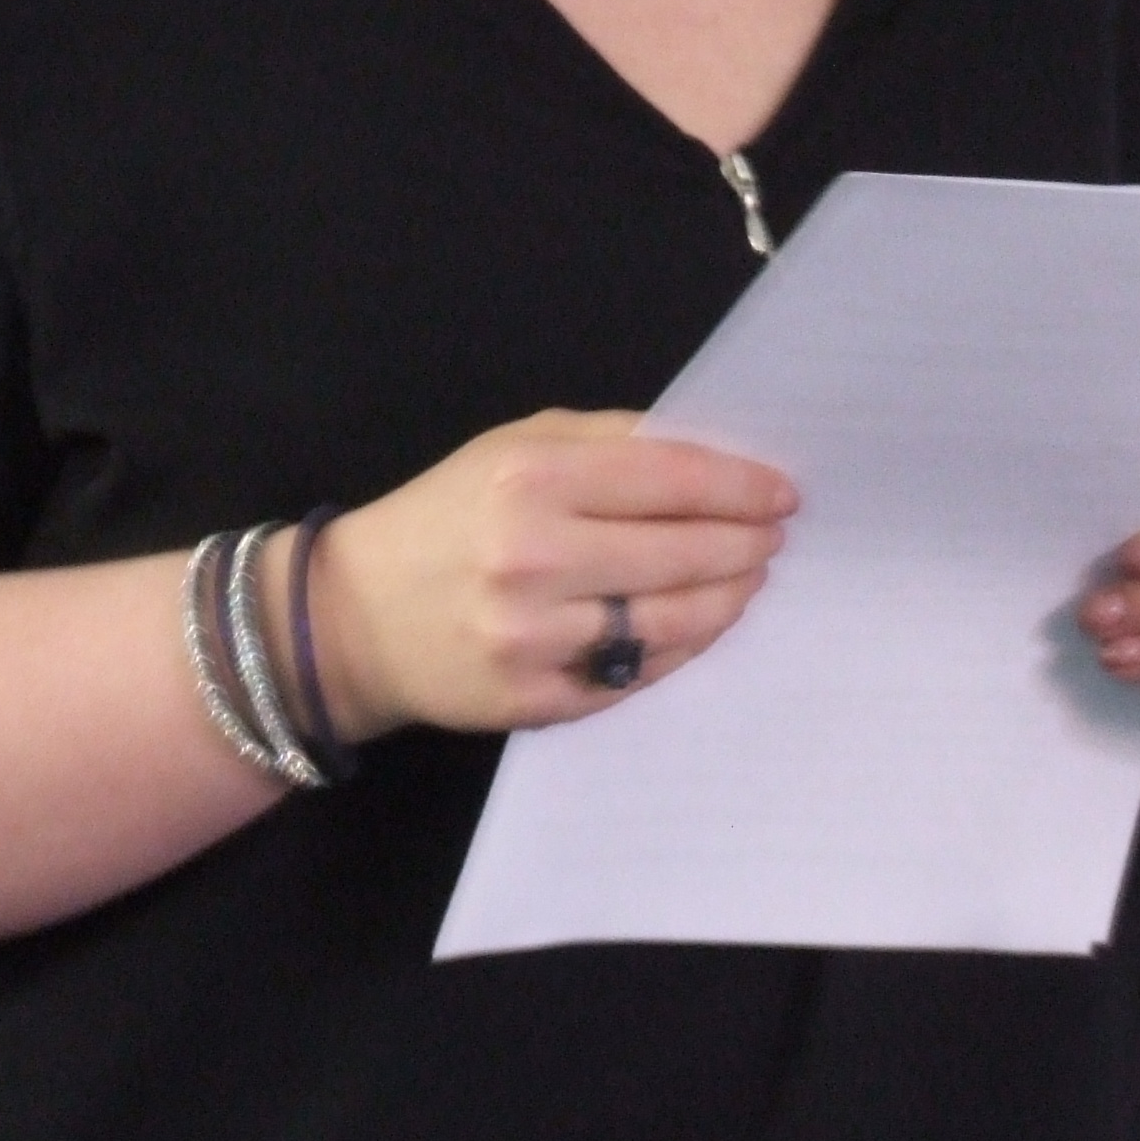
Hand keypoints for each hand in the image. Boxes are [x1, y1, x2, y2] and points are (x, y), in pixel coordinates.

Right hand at [310, 409, 796, 739]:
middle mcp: (533, 556)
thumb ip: (608, 442)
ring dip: (725, 600)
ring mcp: (533, 636)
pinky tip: (698, 627)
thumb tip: (707, 452)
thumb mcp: (512, 446)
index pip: (670, 477)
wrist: (355, 617)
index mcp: (531, 477)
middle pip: (680, 551)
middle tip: (775, 539)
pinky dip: (678, 651)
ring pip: (668, 622)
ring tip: (748, 581)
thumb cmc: (448, 516)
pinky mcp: (532, 699)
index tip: (784, 493)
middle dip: (745, 544)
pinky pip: (633, 675)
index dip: (740, 485)